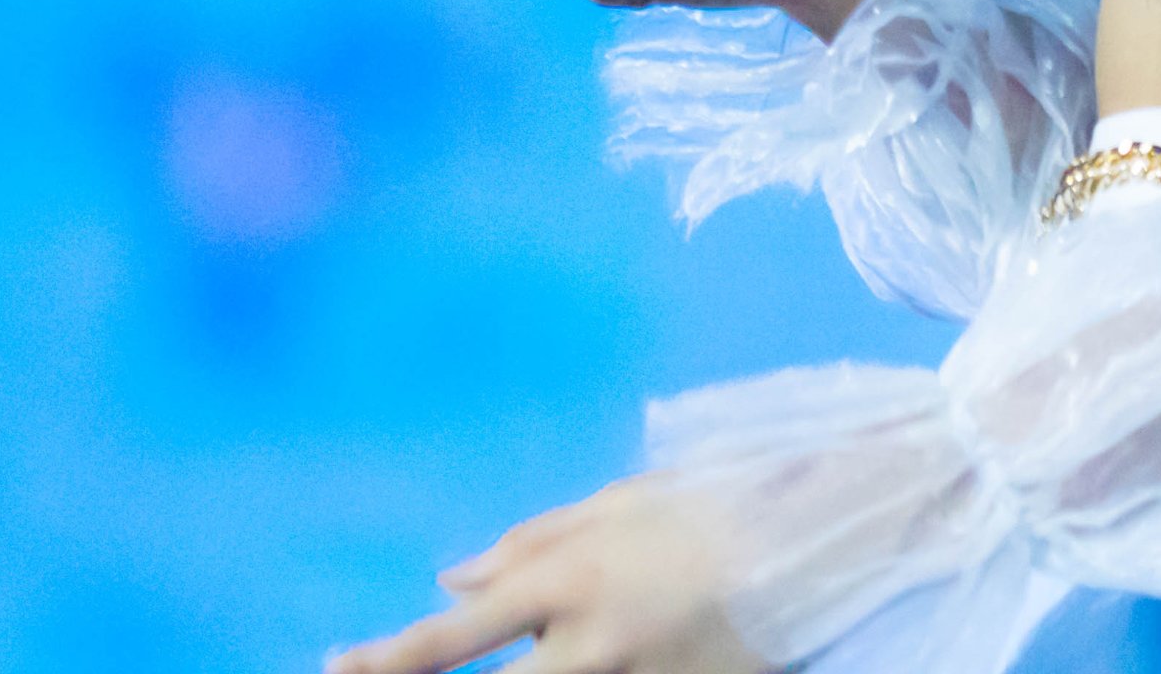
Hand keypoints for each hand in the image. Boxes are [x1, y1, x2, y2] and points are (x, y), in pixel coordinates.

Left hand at [323, 474, 769, 673]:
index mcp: (572, 582)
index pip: (456, 639)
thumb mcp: (616, 502)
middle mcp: (593, 648)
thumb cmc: (713, 502)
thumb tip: (448, 583)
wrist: (825, 535)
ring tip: (536, 641)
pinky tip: (586, 656)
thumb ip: (527, 544)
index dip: (388, 661)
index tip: (335, 666)